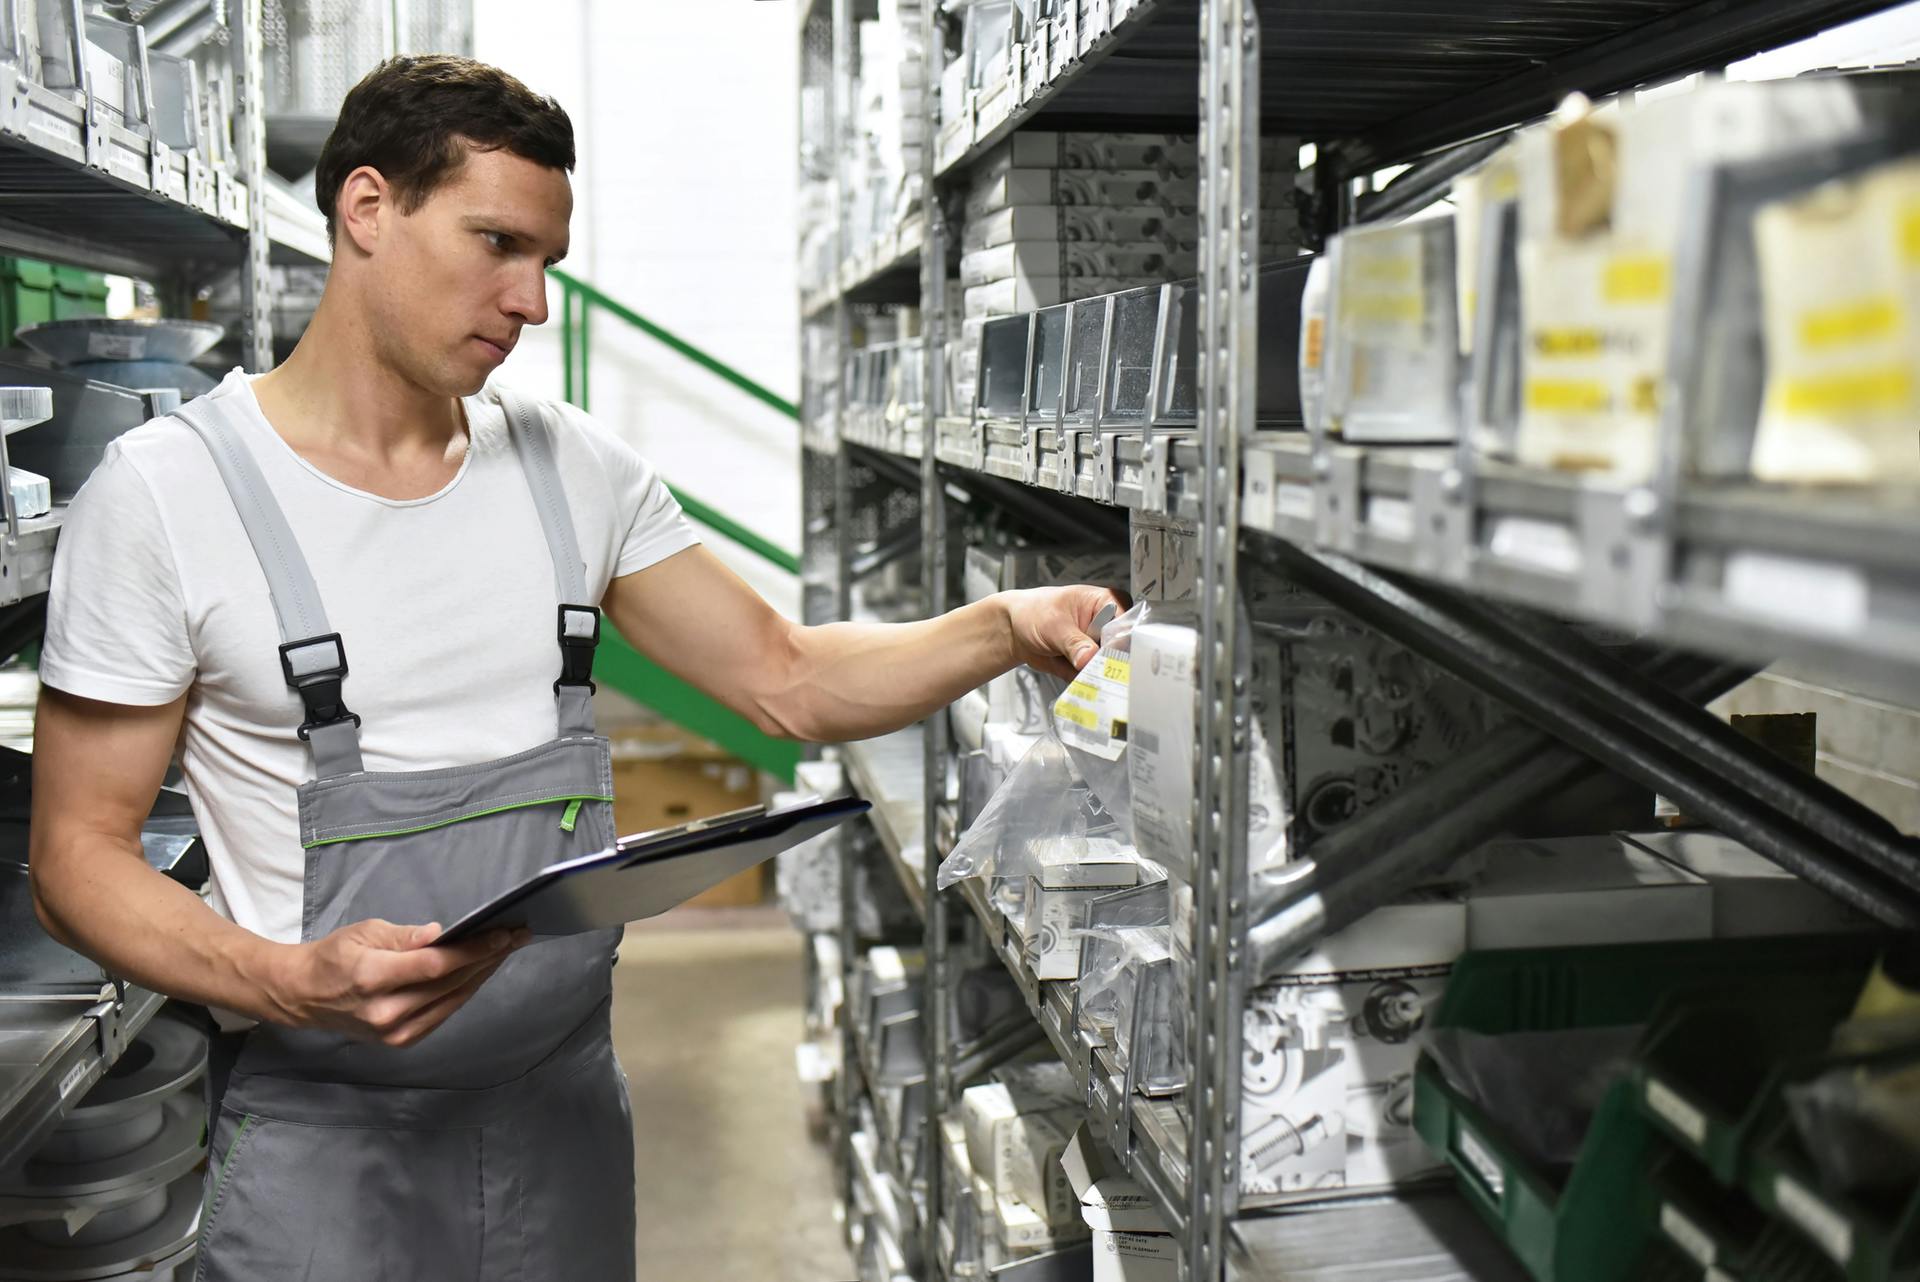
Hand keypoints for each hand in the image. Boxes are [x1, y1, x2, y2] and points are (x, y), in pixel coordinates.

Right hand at [262, 919, 529, 1047]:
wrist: (303, 996)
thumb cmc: (334, 956)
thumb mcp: (364, 933)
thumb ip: (405, 937)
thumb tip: (441, 934)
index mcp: (372, 978)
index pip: (436, 965)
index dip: (474, 950)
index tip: (504, 933)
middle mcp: (386, 1012)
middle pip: (450, 983)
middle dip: (488, 958)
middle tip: (517, 935)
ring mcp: (394, 1032)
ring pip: (453, 1000)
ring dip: (483, 974)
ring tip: (506, 950)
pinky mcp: (401, 1041)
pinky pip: (443, 1013)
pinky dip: (465, 991)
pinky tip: (482, 971)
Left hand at [1000, 585, 1127, 679]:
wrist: (1014, 629)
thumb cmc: (1034, 612)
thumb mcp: (1054, 624)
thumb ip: (1074, 642)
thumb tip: (1089, 658)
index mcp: (1106, 603)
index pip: (1125, 624)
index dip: (1120, 642)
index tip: (1110, 657)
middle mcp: (1107, 625)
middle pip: (1122, 649)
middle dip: (1110, 664)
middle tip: (1096, 672)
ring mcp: (1099, 647)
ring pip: (1110, 667)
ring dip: (1098, 677)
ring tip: (1084, 680)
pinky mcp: (1090, 664)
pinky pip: (1095, 679)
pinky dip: (1087, 685)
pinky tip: (1079, 686)